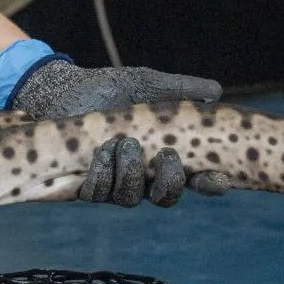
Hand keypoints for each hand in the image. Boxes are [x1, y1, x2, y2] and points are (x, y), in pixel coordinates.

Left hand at [9, 59, 231, 207]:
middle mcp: (142, 175)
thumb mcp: (148, 85)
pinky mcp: (86, 183)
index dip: (210, 185)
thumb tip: (217, 91)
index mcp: (164, 155)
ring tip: (124, 143)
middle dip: (170, 181)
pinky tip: (101, 151)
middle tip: (166, 156)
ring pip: (131, 198)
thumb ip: (181, 89)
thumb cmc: (109, 88)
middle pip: (166, 197)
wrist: (66, 89)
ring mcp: (114, 182)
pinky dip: (101, 174)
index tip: (217, 178)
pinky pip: (98, 194)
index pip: (196, 180)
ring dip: (130, 172)